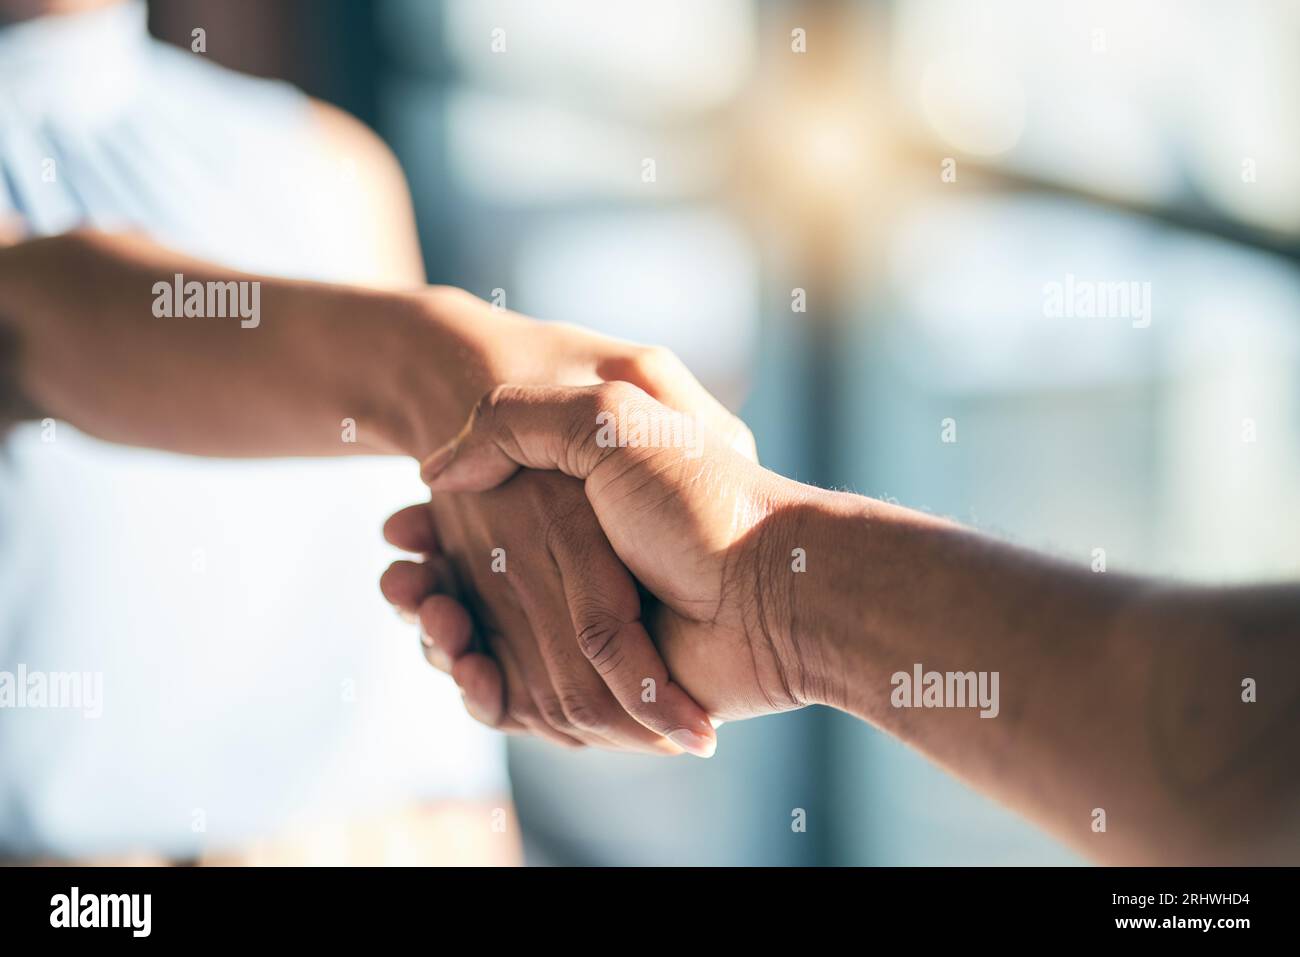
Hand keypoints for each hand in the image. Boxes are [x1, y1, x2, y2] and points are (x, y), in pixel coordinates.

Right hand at [382, 310, 755, 754]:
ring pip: (489, 638)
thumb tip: (437, 473)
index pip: (479, 519)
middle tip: (398, 582)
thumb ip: (517, 423)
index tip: (398, 527)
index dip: (431, 528)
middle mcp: (582, 566)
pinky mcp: (600, 686)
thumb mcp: (608, 417)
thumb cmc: (702, 498)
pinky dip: (481, 683)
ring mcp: (591, 626)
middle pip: (477, 584)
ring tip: (420, 618)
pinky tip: (458, 662)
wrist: (776, 590)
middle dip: (426, 584)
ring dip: (443, 631)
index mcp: (577, 507)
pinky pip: (523, 692)